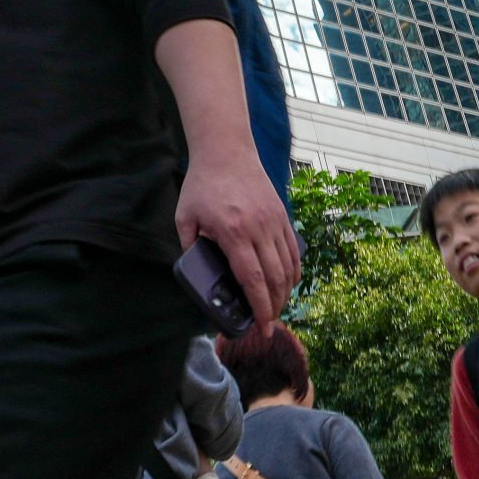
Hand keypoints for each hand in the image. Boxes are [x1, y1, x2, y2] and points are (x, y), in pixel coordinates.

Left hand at [174, 151, 299, 331]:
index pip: (252, 279)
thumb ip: (189, 247)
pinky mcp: (282, 215)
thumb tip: (198, 273)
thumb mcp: (185, 217)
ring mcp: (274, 221)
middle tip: (268, 324)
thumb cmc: (202, 184)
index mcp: (232, 232)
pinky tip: (287, 283)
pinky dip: (293, 271)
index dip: (260, 308)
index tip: (262, 328)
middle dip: (274, 308)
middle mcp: (258, 229)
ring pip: (288, 267)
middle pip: (274, 278)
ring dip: (285, 292)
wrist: (226, 150)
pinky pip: (293, 250)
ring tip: (276, 308)